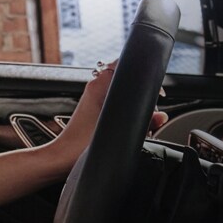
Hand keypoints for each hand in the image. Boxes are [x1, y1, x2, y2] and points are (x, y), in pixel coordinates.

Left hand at [44, 61, 167, 178]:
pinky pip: (115, 103)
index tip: (154, 91)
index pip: (123, 65)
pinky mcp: (93, 110)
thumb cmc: (80, 145)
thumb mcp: (118, 133)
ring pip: (121, 92)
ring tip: (138, 120)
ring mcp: (93, 98)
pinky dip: (125, 111)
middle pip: (125, 79)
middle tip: (148, 111)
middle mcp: (95, 88)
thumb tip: (161, 116)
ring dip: (133, 104)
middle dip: (140, 94)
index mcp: (98, 86)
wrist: (62, 157)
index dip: (142, 75)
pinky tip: (127, 126)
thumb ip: (144, 124)